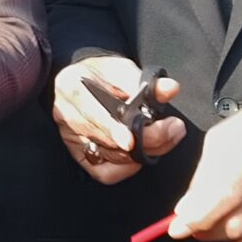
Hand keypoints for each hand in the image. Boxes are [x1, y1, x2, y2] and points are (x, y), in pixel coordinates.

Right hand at [53, 56, 182, 183]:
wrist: (83, 79)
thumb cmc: (101, 74)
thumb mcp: (122, 68)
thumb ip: (146, 81)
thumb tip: (169, 89)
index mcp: (72, 88)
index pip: (90, 114)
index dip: (112, 129)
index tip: (132, 139)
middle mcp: (67, 116)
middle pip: (105, 139)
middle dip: (145, 139)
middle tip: (174, 129)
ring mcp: (72, 138)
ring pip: (110, 156)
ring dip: (143, 151)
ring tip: (166, 137)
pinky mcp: (80, 155)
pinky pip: (104, 173)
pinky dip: (125, 169)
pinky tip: (138, 154)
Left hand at [167, 101, 241, 241]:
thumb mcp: (220, 138)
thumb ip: (203, 174)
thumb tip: (187, 209)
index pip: (227, 192)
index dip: (200, 215)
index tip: (179, 225)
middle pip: (237, 221)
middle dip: (205, 228)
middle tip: (191, 222)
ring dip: (222, 237)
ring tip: (211, 222)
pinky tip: (234, 224)